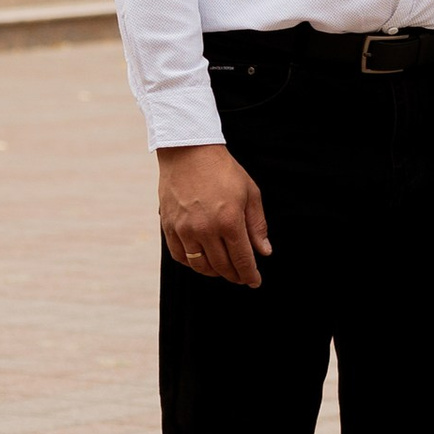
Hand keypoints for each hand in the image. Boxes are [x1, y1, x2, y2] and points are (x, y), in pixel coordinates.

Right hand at [159, 142, 269, 288]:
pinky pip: (180, 256)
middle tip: (241, 277)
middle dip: (234, 275)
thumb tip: (264, 252)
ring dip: (214, 272)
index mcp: (229, 220)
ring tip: (223, 269)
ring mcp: (184, 229)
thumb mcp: (250, 193)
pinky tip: (201, 260)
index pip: (242, 259)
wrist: (188, 151)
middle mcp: (206, 229)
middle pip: (222, 266)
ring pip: (200, 266)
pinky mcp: (169, 227)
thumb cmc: (223, 170)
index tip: (255, 282)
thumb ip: (257, 225)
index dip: (250, 274)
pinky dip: (192, 263)